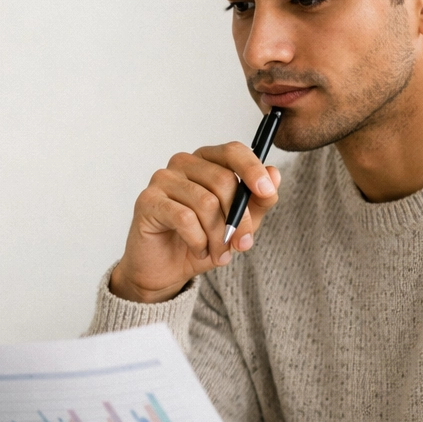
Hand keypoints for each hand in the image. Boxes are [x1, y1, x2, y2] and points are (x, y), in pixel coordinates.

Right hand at [109, 143, 280, 303]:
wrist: (165, 269)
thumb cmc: (201, 241)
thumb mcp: (239, 224)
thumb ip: (258, 201)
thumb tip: (275, 174)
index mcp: (207, 161)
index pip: (233, 151)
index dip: (253, 170)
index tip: (266, 193)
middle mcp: (183, 163)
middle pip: (223, 180)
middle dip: (239, 219)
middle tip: (241, 245)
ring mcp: (162, 179)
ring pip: (206, 203)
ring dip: (218, 236)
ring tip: (218, 254)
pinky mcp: (147, 200)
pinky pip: (184, 218)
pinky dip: (198, 240)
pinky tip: (199, 250)